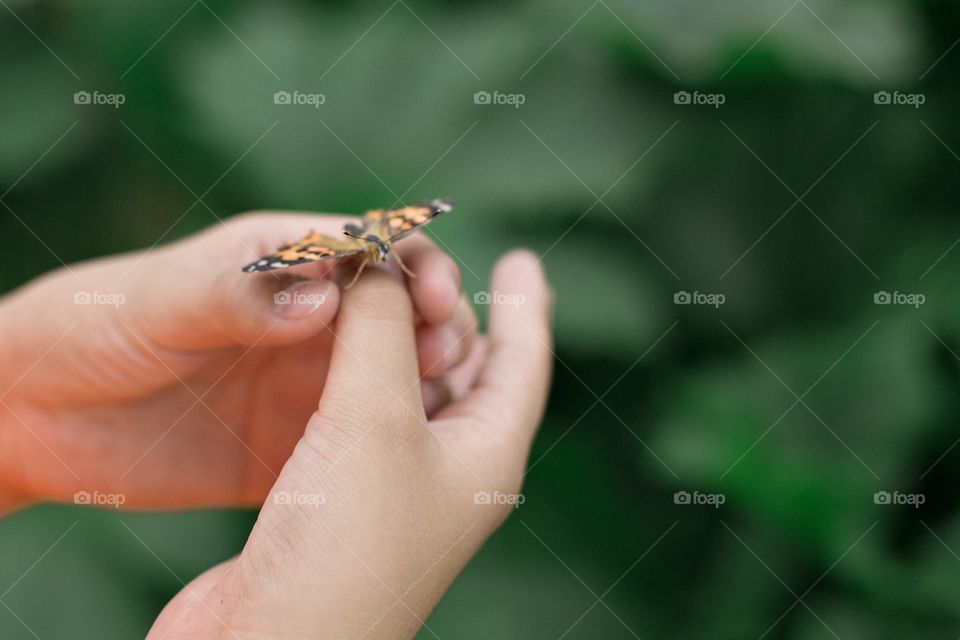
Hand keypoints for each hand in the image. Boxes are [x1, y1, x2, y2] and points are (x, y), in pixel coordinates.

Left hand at [0, 212, 476, 510]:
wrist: (36, 415)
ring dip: (425, 384)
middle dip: (435, 324)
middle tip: (444, 354)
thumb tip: (328, 298)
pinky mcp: (292, 442)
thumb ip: (236, 296)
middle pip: (399, 312)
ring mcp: (303, 382)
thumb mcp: (158, 302)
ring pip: (391, 376)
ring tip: (440, 404)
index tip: (438, 297)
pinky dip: (394, 441)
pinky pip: (357, 439)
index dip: (413, 266)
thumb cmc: (90, 328)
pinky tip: (411, 455)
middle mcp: (305, 320)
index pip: (369, 249)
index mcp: (281, 261)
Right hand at [148, 250, 552, 639]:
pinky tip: (338, 356)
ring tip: (396, 298)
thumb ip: (382, 328)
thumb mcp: (375, 416)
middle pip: (471, 375)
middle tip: (448, 272)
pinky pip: (363, 417)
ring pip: (413, 394)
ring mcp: (398, 487)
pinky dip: (355, 374)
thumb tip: (380, 261)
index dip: (526, 306)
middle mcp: (451, 471)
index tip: (524, 260)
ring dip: (405, 343)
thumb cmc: (342, 540)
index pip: (521, 362)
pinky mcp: (343, 498)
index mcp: (487, 454)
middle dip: (461, 320)